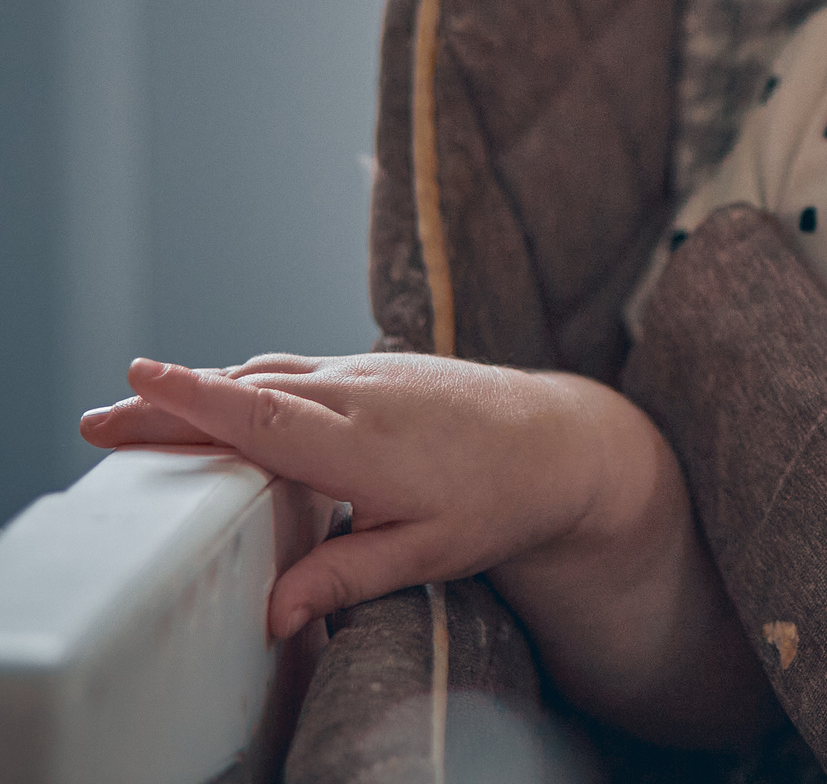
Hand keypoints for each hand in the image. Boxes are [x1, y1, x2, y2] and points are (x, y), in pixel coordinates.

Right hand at [81, 352, 667, 639]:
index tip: (139, 382)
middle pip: (249, 393)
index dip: (197, 401)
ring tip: (139, 407)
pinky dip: (250, 381)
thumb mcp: (431, 551)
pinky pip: (299, 371)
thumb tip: (273, 616)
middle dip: (173, 402)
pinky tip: (222, 398)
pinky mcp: (379, 369)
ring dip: (207, 388)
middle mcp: (362, 394)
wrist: (567, 441)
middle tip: (100, 419)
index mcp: (366, 441)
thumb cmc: (503, 499)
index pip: (264, 416)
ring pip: (273, 375)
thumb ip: (348, 577)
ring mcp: (370, 374)